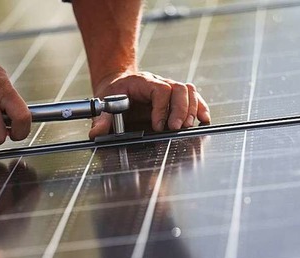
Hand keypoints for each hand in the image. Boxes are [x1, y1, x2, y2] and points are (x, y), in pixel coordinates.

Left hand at [89, 71, 210, 138]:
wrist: (118, 83)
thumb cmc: (112, 93)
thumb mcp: (103, 102)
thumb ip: (102, 118)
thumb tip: (96, 133)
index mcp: (143, 82)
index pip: (160, 90)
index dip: (162, 108)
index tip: (158, 126)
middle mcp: (160, 83)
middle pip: (179, 89)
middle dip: (180, 110)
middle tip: (174, 129)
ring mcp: (170, 89)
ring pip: (189, 91)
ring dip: (192, 109)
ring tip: (187, 126)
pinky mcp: (176, 98)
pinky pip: (194, 98)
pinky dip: (201, 108)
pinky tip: (204, 120)